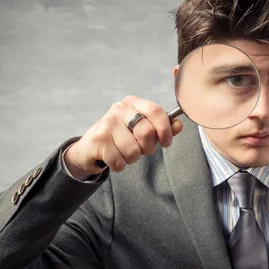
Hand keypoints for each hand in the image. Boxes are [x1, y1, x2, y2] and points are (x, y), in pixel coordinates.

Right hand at [64, 95, 182, 176]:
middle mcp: (119, 109)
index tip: (166, 142)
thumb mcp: (141, 129)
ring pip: (133, 151)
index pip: (156, 111)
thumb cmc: (120, 137)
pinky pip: (120, 161)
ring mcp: (107, 124)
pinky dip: (119, 165)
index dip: (165, 129)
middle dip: (147, 148)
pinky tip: (113, 158)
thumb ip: (161, 127)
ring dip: (131, 158)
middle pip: (146, 132)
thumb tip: (178, 125)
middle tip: (140, 149)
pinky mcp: (98, 140)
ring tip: (123, 152)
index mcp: (133, 103)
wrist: (89, 148)